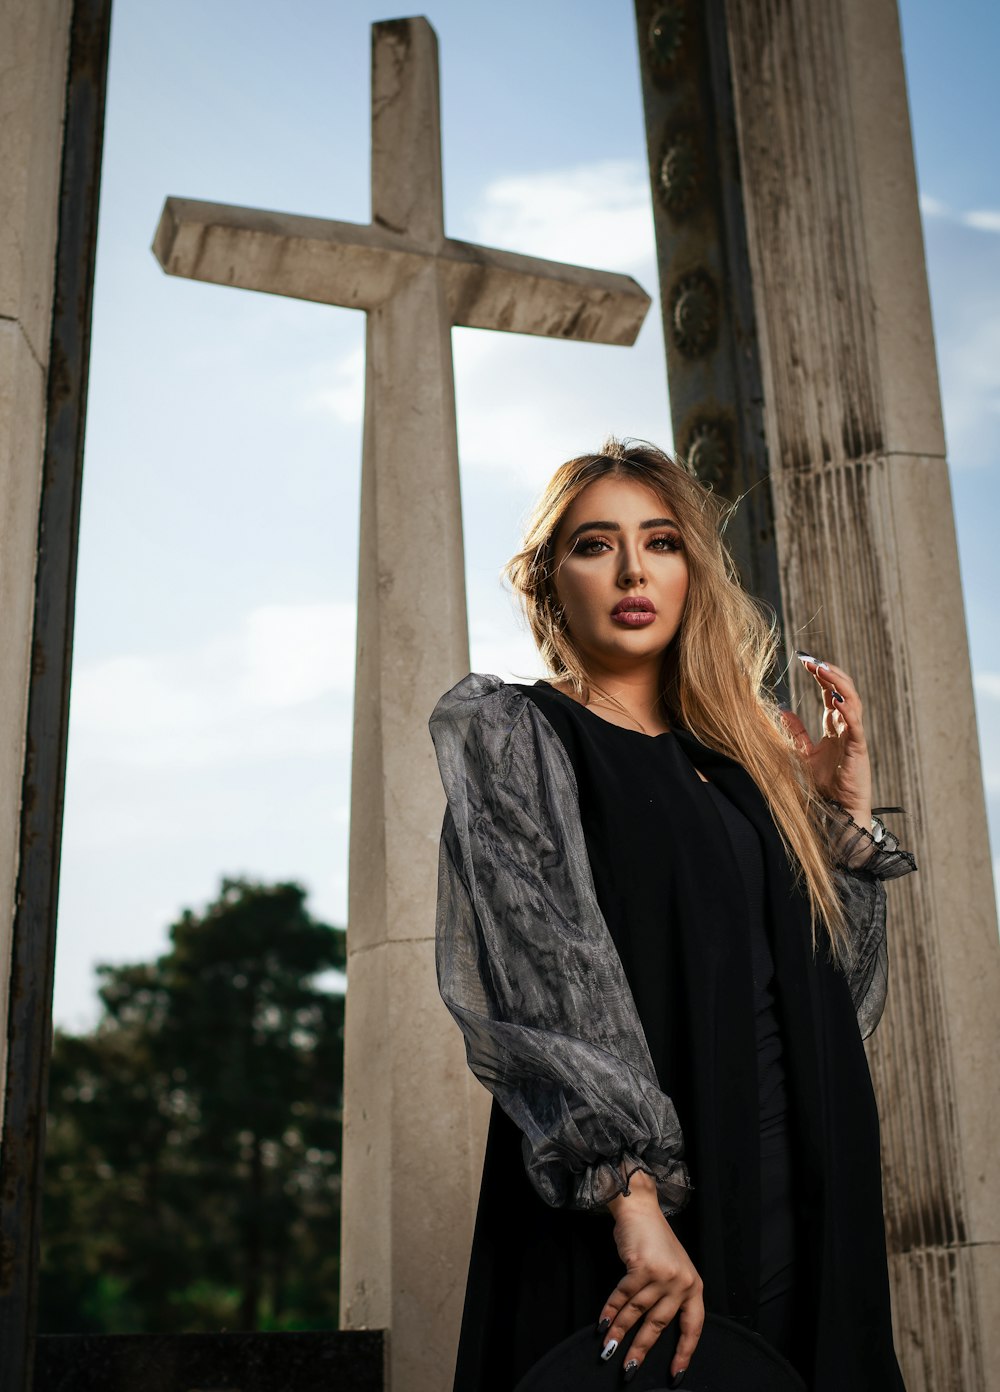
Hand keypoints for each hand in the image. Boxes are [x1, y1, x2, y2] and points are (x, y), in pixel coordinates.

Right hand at [598, 1173, 703, 1382]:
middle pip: (659, 1325)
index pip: (693, 1327)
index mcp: (694, 1286)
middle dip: (641, 1349)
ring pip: (637, 1312)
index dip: (684, 1352)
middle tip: (629, 1369)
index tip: (675, 1374)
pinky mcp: (642, 1267)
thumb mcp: (674, 1270)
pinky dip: (610, 1311)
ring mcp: (662, 1275)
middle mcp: (681, 1283)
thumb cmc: (655, 1241)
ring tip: (608, 1349)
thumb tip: (652, 1330)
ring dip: (620, 1332)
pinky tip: (602, 1324)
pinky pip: (623, 1296)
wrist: (641, 1210)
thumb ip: (670, 1296)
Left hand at [779, 652, 871, 824]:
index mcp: (835, 726)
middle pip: (844, 691)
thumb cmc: (824, 785)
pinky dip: (847, 710)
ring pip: (852, 702)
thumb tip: (782, 711)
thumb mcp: (803, 754)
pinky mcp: (858, 749)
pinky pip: (855, 725)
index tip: (806, 661)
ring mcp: (854, 736)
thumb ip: (796, 733)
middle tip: (813, 659)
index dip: (821, 676)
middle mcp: (847, 727)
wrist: (837, 810)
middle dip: (830, 673)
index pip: (831, 693)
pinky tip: (836, 698)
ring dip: (839, 683)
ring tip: (824, 669)